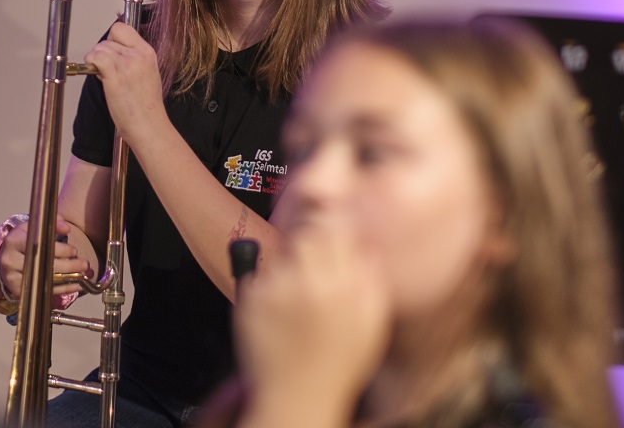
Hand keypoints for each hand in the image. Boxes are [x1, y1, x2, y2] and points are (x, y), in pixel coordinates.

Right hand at [0, 217, 93, 298]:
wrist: (8, 257)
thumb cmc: (24, 240)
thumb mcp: (36, 227)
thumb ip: (53, 223)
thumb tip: (67, 228)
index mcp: (14, 241)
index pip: (40, 246)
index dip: (59, 250)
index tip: (74, 251)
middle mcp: (10, 260)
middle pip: (43, 265)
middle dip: (68, 266)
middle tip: (85, 264)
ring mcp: (12, 277)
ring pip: (45, 279)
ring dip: (68, 278)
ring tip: (84, 274)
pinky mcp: (17, 291)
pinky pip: (44, 291)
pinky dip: (64, 289)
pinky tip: (77, 285)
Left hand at [83, 21, 165, 147]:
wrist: (148, 124)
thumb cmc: (145, 106)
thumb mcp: (147, 73)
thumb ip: (133, 58)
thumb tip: (111, 51)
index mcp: (148, 52)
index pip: (123, 28)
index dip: (113, 39)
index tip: (112, 52)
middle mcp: (139, 54)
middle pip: (108, 38)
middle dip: (104, 52)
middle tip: (109, 70)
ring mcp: (127, 63)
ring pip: (100, 47)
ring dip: (96, 60)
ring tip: (107, 77)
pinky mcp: (115, 74)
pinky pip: (95, 57)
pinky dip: (91, 64)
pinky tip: (99, 76)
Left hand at [236, 215, 390, 426]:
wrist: (298, 399)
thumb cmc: (340, 365)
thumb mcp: (374, 323)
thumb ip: (373, 278)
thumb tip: (367, 243)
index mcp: (341, 283)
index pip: (335, 226)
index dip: (335, 223)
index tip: (335, 228)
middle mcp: (306, 281)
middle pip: (306, 235)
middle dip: (312, 243)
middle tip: (317, 268)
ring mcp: (274, 290)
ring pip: (283, 256)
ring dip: (291, 267)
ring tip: (299, 301)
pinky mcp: (250, 301)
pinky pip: (260, 278)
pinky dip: (269, 288)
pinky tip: (282, 315)